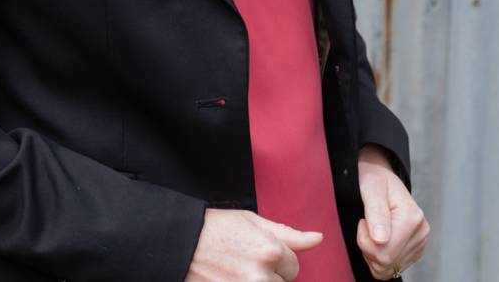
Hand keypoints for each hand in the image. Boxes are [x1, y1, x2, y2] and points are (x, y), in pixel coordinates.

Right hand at [184, 209, 323, 280]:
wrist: (179, 243)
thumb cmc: (215, 228)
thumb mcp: (252, 221)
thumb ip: (289, 234)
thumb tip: (319, 239)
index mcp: (269, 251)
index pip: (293, 267)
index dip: (278, 259)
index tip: (259, 252)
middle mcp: (260, 277)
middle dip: (269, 274)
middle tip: (245, 261)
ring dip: (259, 281)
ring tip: (238, 269)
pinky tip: (230, 276)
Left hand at [355, 144, 429, 278]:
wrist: (382, 176)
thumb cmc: (374, 179)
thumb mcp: (371, 189)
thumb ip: (376, 213)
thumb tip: (381, 240)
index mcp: (412, 218)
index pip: (383, 254)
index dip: (364, 241)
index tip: (363, 221)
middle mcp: (421, 232)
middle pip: (386, 264)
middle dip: (368, 248)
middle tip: (366, 225)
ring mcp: (420, 242)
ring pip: (388, 269)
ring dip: (373, 253)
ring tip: (373, 230)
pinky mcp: (416, 250)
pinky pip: (392, 268)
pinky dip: (381, 256)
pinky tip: (380, 238)